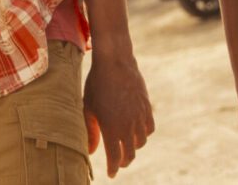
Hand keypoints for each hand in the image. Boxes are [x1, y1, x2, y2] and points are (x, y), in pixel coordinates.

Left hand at [83, 52, 154, 177]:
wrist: (115, 63)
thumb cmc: (97, 85)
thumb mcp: (88, 108)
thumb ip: (90, 132)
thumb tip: (90, 152)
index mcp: (112, 128)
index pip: (115, 158)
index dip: (113, 168)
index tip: (111, 174)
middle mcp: (128, 126)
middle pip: (129, 154)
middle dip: (123, 161)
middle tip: (117, 163)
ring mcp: (140, 117)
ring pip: (140, 142)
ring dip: (133, 148)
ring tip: (125, 146)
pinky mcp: (147, 108)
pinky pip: (149, 129)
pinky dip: (143, 134)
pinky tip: (136, 132)